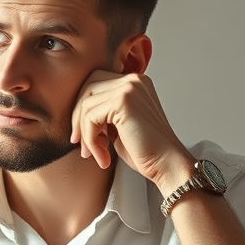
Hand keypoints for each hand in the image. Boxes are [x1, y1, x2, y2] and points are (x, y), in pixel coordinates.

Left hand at [70, 69, 192, 191]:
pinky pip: (91, 117)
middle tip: (80, 144)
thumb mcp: (119, 126)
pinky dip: (91, 139)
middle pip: (87, 87)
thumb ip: (103, 114)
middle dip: (78, 118)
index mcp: (134, 83)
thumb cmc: (146, 151)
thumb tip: (75, 116)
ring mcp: (129, 88)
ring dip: (85, 134)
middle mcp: (133, 80)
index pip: (95, 83)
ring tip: (96, 154)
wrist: (168, 165)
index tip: (81, 136)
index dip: (83, 110)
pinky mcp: (123, 102)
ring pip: (86, 104)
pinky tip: (103, 156)